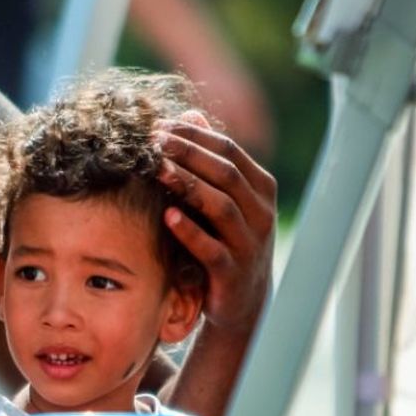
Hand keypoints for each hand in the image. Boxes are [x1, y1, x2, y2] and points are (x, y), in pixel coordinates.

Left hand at [155, 114, 277, 333]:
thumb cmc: (227, 239)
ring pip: (221, 207)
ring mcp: (249, 244)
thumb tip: (190, 113)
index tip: (160, 126)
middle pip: (226, 173)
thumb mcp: (225, 197)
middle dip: (188, 153)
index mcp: (261, 188)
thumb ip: (210, 158)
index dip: (194, 135)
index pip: (230, 150)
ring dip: (188, 185)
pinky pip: (211, 249)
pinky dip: (190, 231)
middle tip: (154, 141)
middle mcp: (261, 213)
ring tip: (157, 170)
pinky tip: (167, 216)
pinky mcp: (231, 273)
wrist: (243, 301)